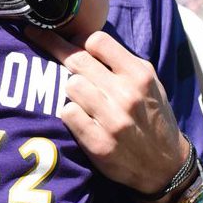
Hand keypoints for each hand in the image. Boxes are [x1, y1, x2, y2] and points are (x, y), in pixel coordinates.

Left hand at [26, 27, 186, 194]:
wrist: (165, 165)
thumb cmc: (151, 117)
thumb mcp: (148, 83)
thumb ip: (119, 62)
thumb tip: (80, 40)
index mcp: (140, 75)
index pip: (97, 41)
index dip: (80, 41)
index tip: (72, 44)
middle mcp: (127, 95)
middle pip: (76, 60)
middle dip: (55, 49)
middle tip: (37, 37)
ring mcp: (112, 120)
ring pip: (70, 85)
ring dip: (70, 90)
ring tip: (81, 98)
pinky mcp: (99, 142)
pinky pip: (68, 113)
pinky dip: (70, 113)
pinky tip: (81, 118)